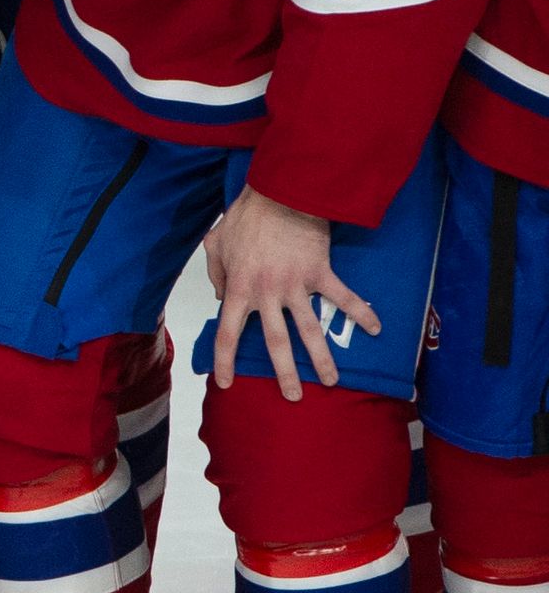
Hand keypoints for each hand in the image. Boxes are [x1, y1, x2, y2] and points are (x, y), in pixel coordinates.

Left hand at [204, 186, 376, 396]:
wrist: (278, 195)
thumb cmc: (245, 218)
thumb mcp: (216, 244)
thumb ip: (216, 273)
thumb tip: (222, 296)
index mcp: (240, 289)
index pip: (227, 333)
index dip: (226, 361)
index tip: (226, 383)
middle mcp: (267, 294)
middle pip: (275, 342)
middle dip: (285, 373)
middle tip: (293, 397)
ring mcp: (296, 286)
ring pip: (310, 330)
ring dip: (323, 358)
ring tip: (332, 381)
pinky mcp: (320, 274)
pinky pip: (344, 298)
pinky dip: (361, 312)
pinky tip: (376, 329)